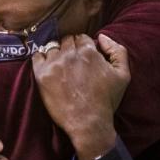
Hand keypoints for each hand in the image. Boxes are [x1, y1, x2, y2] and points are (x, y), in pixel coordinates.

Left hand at [31, 34, 129, 159]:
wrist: (88, 123)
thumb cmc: (106, 100)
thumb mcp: (123, 74)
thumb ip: (118, 51)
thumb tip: (102, 37)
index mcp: (89, 51)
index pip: (81, 38)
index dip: (82, 46)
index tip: (82, 57)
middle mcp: (70, 54)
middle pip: (66, 40)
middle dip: (70, 49)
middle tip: (72, 63)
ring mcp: (54, 64)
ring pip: (52, 47)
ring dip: (56, 54)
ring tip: (60, 68)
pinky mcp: (42, 74)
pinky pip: (36, 56)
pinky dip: (41, 58)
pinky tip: (48, 67)